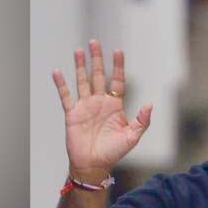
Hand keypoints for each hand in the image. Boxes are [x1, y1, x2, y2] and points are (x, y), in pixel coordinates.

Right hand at [52, 40, 152, 178]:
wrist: (94, 165)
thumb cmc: (114, 152)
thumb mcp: (132, 137)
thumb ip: (142, 121)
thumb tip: (150, 104)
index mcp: (115, 106)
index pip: (117, 81)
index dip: (118, 66)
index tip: (118, 51)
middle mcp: (100, 102)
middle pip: (98, 76)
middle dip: (97, 59)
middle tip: (94, 43)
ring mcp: (85, 106)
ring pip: (82, 81)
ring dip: (80, 66)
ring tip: (79, 51)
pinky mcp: (72, 113)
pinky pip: (66, 96)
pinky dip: (61, 85)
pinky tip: (58, 72)